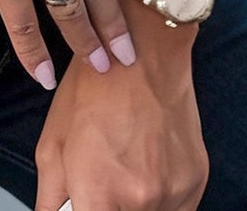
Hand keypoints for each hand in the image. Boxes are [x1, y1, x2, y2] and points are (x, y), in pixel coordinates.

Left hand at [34, 0, 207, 210]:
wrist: (144, 51)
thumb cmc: (94, 88)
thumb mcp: (53, 142)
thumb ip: (49, 197)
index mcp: (99, 196)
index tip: (84, 205)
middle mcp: (141, 203)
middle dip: (108, 208)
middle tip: (102, 184)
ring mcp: (174, 195)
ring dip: (134, 206)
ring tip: (123, 171)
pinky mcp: (197, 184)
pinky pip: (176, 210)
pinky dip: (159, 201)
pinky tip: (144, 169)